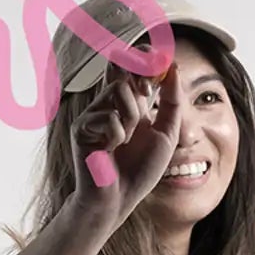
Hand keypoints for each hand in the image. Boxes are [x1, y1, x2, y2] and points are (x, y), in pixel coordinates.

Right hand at [68, 56, 186, 231]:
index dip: (144, 55)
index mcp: (127, 102)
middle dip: (138, 70)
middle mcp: (107, 103)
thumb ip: (171, 101)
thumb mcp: (166, 133)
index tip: (159, 59)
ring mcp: (92, 113)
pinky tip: (110, 150)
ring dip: (132, 116)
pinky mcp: (81, 127)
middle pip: (119, 63)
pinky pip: (108, 118)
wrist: (119, 199)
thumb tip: (173, 66)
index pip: (130, 64)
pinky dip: (118, 136)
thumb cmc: (140, 169)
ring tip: (126, 139)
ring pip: (119, 91)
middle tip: (148, 89)